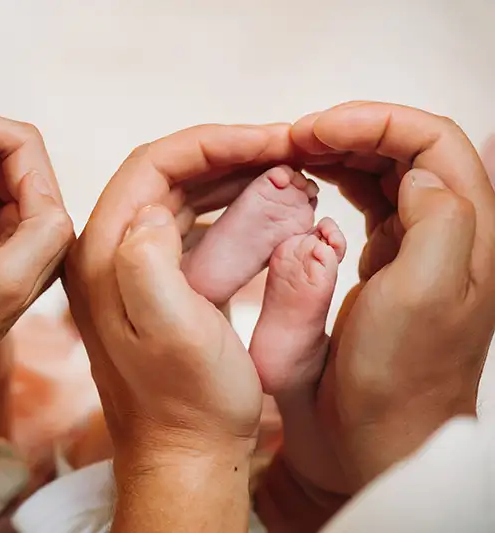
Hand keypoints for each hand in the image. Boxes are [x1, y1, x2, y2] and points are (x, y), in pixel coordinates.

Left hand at [64, 124, 296, 531]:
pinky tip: (265, 211)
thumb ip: (147, 264)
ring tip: (284, 175)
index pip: (152, 166)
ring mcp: (129, 271)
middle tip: (286, 152)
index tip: (271, 139)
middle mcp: (106, 256)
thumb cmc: (186, 404)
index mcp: (101, 257)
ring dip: (230, 179)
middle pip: (166, 174)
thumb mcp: (171, 334)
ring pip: (181, 198)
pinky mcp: (155, 286)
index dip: (213, 143)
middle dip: (227, 155)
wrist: (185, 455)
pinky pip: (191, 228)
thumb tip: (149, 210)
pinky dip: (228, 211)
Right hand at [256, 103, 494, 530]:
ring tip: (296, 155)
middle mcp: (452, 234)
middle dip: (354, 130)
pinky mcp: (390, 265)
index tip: (316, 131)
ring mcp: (421, 249)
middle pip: (411, 148)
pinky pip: (370, 203)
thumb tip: (416, 172)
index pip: (432, 140)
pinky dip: (339, 182)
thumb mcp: (423, 295)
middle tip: (297, 139)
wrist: (376, 436)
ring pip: (389, 172)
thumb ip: (438, 219)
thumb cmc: (396, 378)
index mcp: (469, 233)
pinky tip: (312, 184)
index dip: (373, 122)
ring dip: (343, 152)